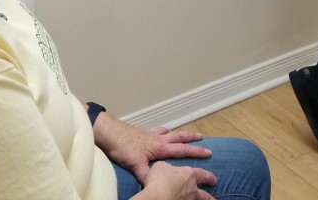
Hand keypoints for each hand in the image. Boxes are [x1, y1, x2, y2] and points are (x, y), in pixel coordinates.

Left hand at [93, 113, 211, 184]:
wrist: (110, 132)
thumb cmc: (123, 147)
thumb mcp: (136, 165)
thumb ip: (148, 176)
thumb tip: (156, 186)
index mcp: (160, 147)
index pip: (182, 150)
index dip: (195, 152)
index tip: (208, 152)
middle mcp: (158, 139)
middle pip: (179, 138)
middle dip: (192, 139)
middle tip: (203, 138)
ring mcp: (151, 134)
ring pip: (170, 133)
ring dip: (180, 134)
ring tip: (188, 134)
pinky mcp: (143, 133)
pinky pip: (158, 131)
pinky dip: (165, 131)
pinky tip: (164, 131)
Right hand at [134, 161, 215, 199]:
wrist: (156, 197)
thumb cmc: (159, 179)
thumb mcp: (161, 166)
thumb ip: (166, 167)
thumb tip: (166, 169)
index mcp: (189, 175)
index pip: (202, 174)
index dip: (208, 176)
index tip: (214, 179)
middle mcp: (192, 189)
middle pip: (204, 194)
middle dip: (209, 196)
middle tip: (213, 198)